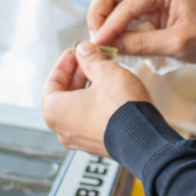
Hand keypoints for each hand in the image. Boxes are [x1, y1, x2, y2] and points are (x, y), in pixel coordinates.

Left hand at [42, 42, 151, 156]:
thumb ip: (91, 59)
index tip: (74, 54)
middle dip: (77, 75)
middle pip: (63, 95)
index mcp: (55, 112)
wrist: (145, 138)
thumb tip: (84, 51)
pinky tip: (109, 92)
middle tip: (89, 60)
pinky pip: (89, 120)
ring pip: (77, 108)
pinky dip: (94, 105)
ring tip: (102, 74)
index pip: (51, 82)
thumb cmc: (121, 110)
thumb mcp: (106, 72)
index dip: (64, 64)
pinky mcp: (96, 144)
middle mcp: (63, 130)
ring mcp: (79, 140)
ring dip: (86, 89)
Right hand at [87, 0, 195, 63]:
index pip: (126, 3)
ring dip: (103, 19)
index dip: (109, 25)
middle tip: (95, 41)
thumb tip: (110, 46)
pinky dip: (112, 22)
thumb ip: (142, 44)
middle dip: (99, 16)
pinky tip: (110, 38)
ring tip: (101, 41)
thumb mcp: (177, 43)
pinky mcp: (146, 0)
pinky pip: (121, 8)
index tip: (97, 45)